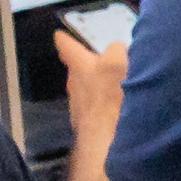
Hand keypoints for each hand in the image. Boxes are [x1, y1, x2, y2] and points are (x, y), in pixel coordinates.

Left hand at [53, 19, 130, 155]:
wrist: (107, 144)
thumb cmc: (111, 100)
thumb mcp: (118, 64)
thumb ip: (117, 51)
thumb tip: (117, 49)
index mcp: (80, 67)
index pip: (68, 48)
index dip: (66, 41)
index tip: (59, 36)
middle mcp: (75, 87)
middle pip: (78, 72)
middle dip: (88, 67)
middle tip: (99, 62)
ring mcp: (80, 110)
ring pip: (87, 93)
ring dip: (98, 89)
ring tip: (116, 88)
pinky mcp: (89, 128)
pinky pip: (97, 111)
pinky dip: (106, 108)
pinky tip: (121, 112)